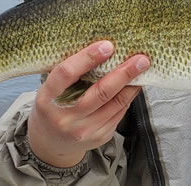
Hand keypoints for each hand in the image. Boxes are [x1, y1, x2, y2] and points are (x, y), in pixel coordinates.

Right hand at [27, 40, 149, 166]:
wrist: (51, 144)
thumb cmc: (53, 108)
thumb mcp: (50, 90)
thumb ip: (70, 73)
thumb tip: (102, 48)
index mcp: (48, 99)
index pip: (66, 74)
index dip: (87, 58)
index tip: (107, 45)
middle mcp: (66, 118)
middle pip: (100, 92)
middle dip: (124, 73)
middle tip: (140, 58)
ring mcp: (84, 130)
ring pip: (116, 103)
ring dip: (132, 84)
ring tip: (142, 67)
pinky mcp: (99, 136)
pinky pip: (119, 112)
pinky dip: (129, 96)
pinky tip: (134, 84)